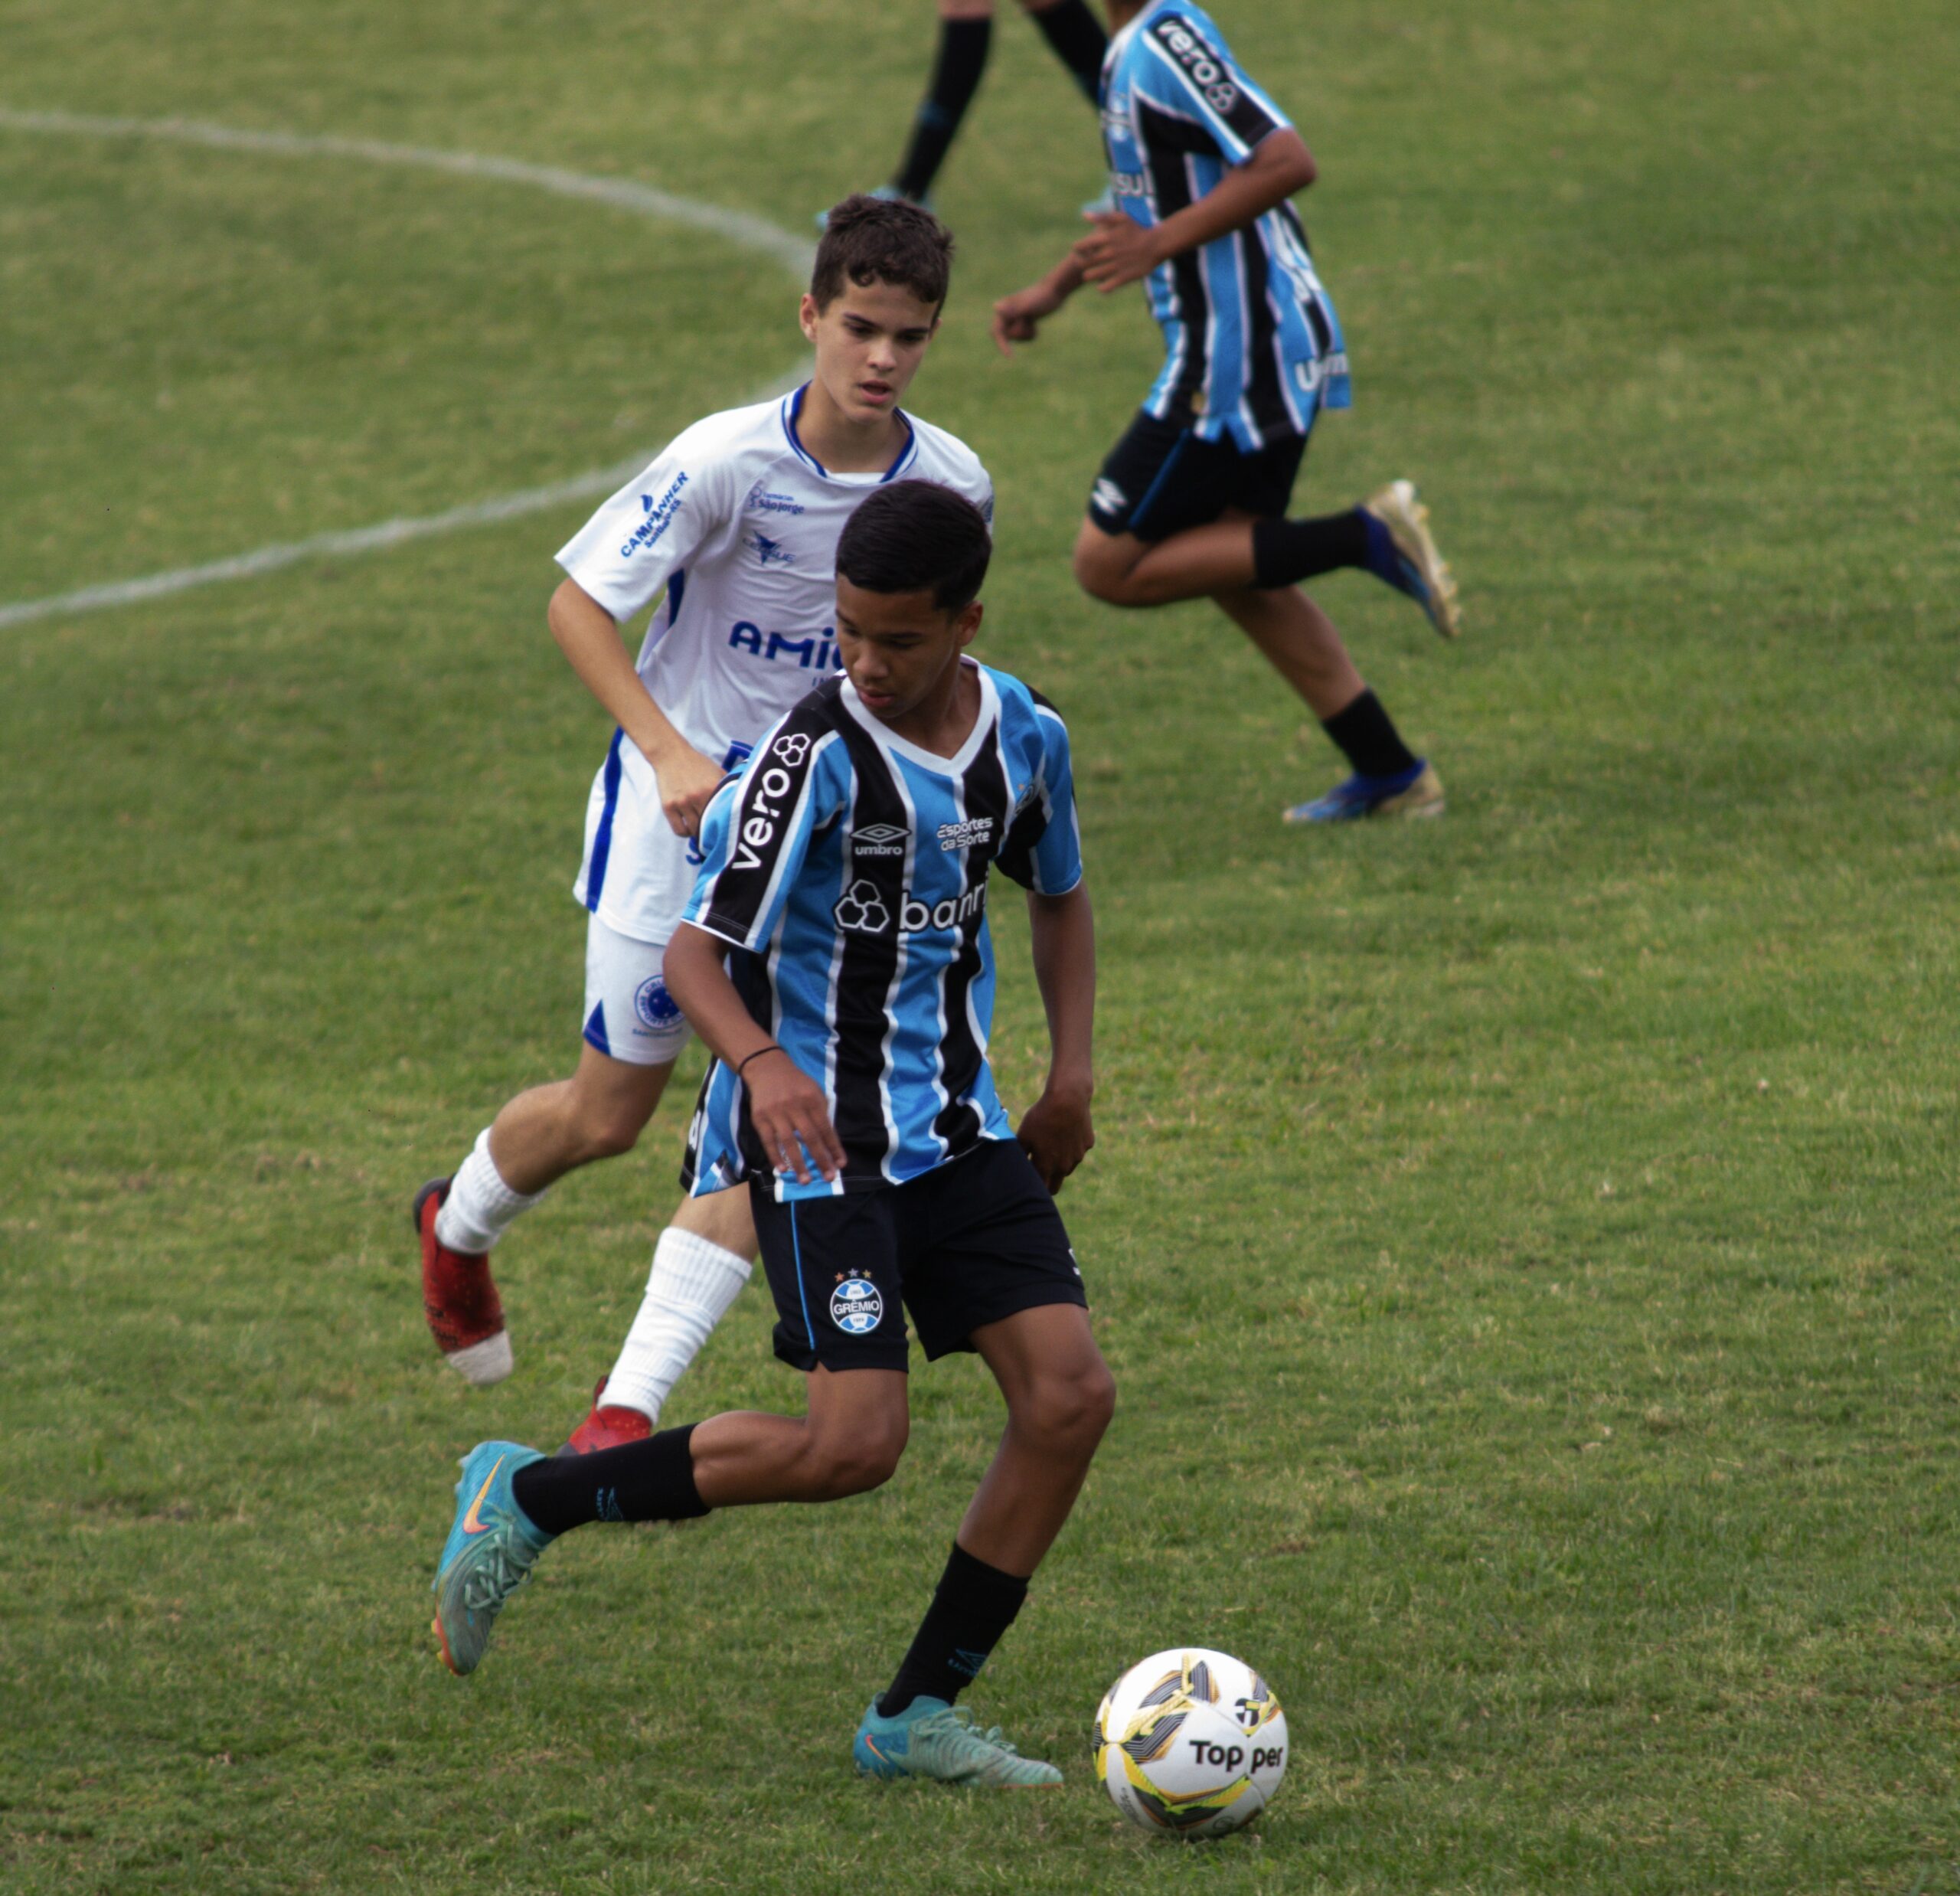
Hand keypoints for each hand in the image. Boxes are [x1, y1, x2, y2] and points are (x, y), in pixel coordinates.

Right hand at [650, 739, 725, 838]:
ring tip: (700, 828)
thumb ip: (729, 786)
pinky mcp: (668, 806)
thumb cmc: (697, 764)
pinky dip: (685, 832)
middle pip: (709, 826)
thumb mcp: (717, 771)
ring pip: (694, 830)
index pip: (723, 816)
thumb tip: (741, 802)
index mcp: (712, 788)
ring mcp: (682, 802)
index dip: (725, 825)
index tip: (726, 829)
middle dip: (712, 830)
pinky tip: (688, 827)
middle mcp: (697, 796)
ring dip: (699, 832)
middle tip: (713, 831)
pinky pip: (678, 830)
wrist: (671, 754)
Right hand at [742, 1048, 845, 1185]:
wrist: (767, 1068)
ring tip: (805, 1180)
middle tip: (828, 1178)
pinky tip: (783, 1169)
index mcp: (812, 1099)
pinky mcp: (759, 1118)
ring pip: (788, 1142)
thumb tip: (830, 1143)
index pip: (826, 1128)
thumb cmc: (796, 1084)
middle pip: (810, 1137)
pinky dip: (775, 1156)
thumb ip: (822, 1114)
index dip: (834, 1148)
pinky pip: (768, 1141)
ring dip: (798, 1163)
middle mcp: (795, 1106)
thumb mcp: (814, 1091)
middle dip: (820, 1159)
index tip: (840, 1165)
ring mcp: (776, 1113)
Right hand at [991, 280, 1066, 355]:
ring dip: (1025, 335)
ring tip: (1034, 324)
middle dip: (1019, 335)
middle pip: (1006, 336)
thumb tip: (996, 306)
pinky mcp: (1024, 321)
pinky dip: (1030, 335)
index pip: (997, 331)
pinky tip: (1036, 326)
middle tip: (1030, 325)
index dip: (1001, 344)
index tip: (1010, 356)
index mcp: (1004, 308)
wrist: (1055, 291)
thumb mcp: (1027, 306)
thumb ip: (1012, 309)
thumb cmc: (1041, 298)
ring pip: (1016, 337)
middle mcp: (1007, 313)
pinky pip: (1023, 337)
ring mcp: (1016, 318)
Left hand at [1016, 1084, 1093, 1194]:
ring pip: (1068, 1168)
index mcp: (1046, 1166)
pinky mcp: (1087, 1144)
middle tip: (1039, 1172)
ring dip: (1060, 1163)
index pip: (1041, 1189)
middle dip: (1047, 1183)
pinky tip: (1065, 1130)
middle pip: (1056, 1186)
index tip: (1028, 1180)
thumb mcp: (1023, 1134)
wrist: (1068, 1098)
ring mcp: (1078, 1156)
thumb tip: (1014, 1165)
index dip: (1034, 1186)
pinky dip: (1072, 1145)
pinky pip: (1078, 1150)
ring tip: (1051, 1145)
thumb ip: (1019, 1154)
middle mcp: (1064, 1166)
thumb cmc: (1042, 1117)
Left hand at [1071, 211, 1164, 292]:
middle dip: (1081, 263)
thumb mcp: (1121, 218)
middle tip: (1085, 263)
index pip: (1081, 246)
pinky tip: (1103, 283)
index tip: (1081, 250)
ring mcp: (1115, 266)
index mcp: (1106, 238)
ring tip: (1093, 273)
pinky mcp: (1123, 278)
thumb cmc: (1137, 230)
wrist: (1156, 245)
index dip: (1078, 249)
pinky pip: (1104, 287)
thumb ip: (1102, 217)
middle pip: (1083, 263)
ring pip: (1091, 276)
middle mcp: (1109, 252)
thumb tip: (1084, 215)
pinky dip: (1101, 286)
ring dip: (1089, 275)